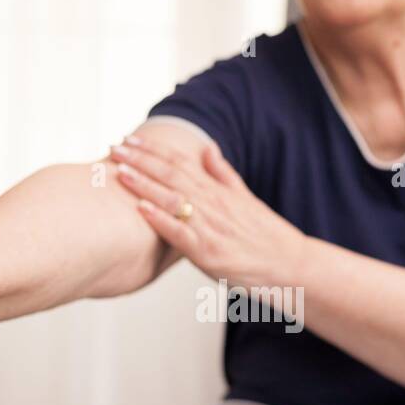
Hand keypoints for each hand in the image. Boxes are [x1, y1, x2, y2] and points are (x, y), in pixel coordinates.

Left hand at [107, 135, 307, 289]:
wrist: (290, 265)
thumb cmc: (266, 235)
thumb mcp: (246, 198)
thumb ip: (223, 174)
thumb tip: (207, 148)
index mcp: (219, 191)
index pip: (181, 163)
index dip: (153, 150)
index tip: (129, 139)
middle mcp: (213, 205)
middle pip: (171, 175)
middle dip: (140, 161)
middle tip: (114, 148)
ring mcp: (210, 228)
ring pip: (172, 200)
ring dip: (144, 185)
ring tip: (120, 172)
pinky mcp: (209, 253)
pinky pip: (180, 234)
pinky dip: (160, 220)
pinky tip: (140, 209)